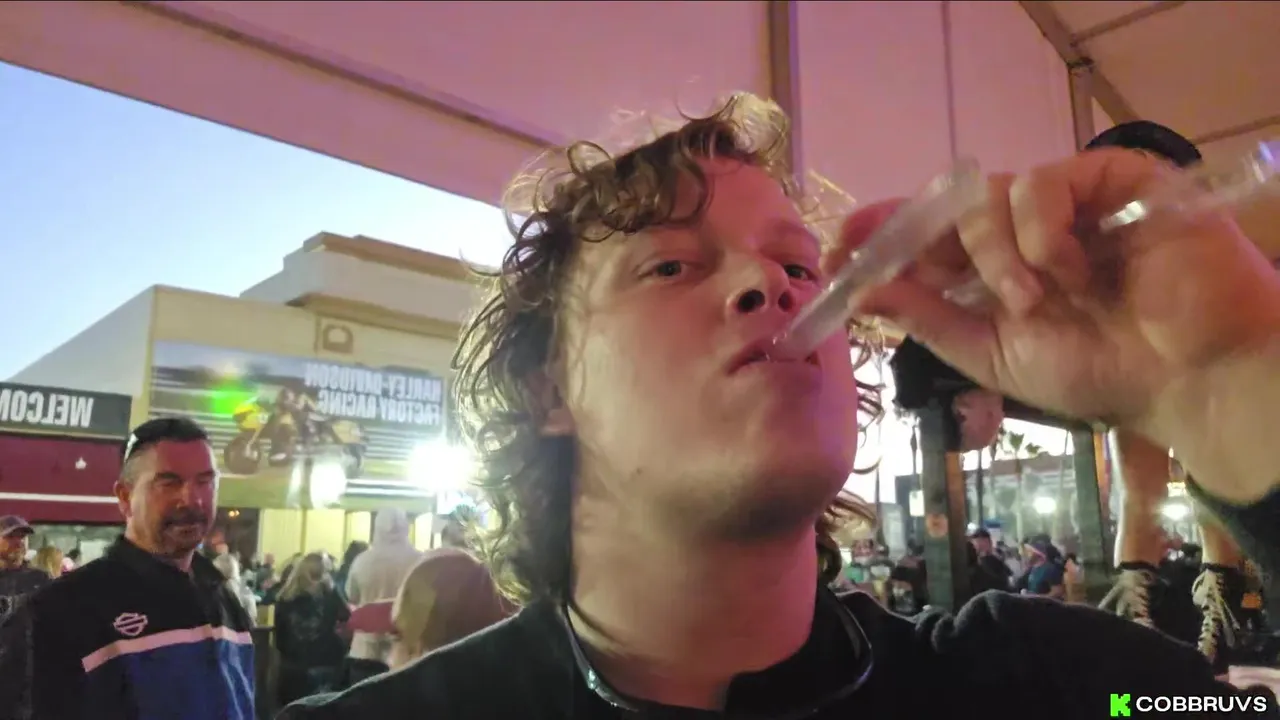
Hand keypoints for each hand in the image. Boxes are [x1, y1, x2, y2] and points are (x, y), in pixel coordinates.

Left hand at [847, 149, 1279, 433]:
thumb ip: (930, 319)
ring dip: (995, 252)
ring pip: (991, 193)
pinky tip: (1068, 272)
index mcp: (991, 267)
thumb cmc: (1099, 371)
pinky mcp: (1111, 179)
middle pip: (947, 206)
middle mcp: (1022, 228)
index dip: (880, 234)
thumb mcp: (993, 354)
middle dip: (920, 239)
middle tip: (906, 269)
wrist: (1184, 380)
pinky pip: (1045, 182)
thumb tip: (862, 290)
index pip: (925, 233)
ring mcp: (1067, 201)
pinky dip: (1041, 231)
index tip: (838, 253)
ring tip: (1032, 301)